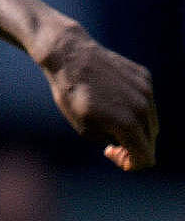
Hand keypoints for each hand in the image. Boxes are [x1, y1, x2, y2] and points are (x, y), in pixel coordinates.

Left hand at [40, 24, 158, 170]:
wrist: (70, 57)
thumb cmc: (72, 96)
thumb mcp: (86, 129)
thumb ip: (113, 144)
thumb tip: (129, 146)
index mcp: (127, 125)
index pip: (145, 158)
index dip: (130, 163)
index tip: (111, 152)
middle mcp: (142, 108)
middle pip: (150, 141)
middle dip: (133, 146)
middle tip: (110, 140)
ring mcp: (147, 91)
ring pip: (151, 122)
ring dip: (136, 127)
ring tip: (110, 119)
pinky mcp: (145, 77)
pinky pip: (147, 102)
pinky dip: (135, 107)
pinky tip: (113, 97)